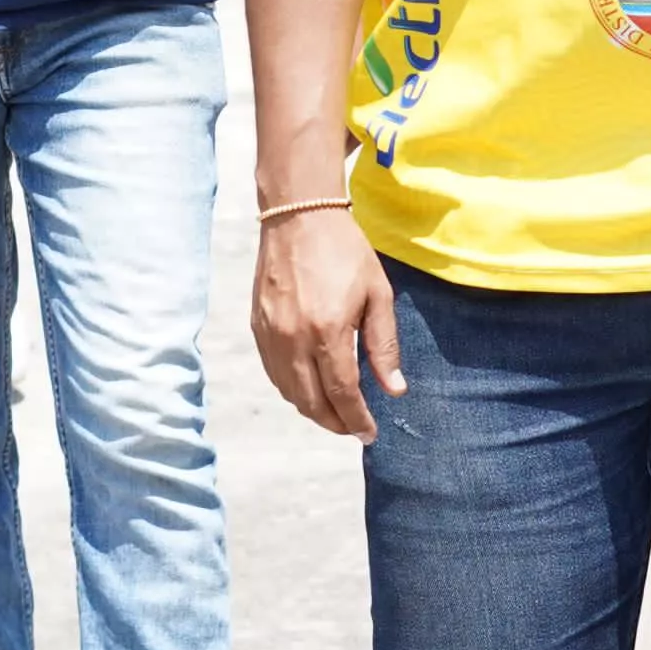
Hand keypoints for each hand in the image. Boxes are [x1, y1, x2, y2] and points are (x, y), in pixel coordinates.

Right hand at [252, 203, 402, 439]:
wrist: (299, 216)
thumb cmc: (345, 252)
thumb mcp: (377, 295)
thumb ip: (384, 346)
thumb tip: (394, 389)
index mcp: (327, 331)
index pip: (342, 393)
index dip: (357, 419)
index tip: (369, 433)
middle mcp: (293, 339)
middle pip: (312, 402)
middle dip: (335, 423)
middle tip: (354, 428)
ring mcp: (270, 335)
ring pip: (289, 392)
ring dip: (313, 410)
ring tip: (335, 412)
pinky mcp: (256, 327)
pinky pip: (274, 373)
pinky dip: (292, 389)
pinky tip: (309, 387)